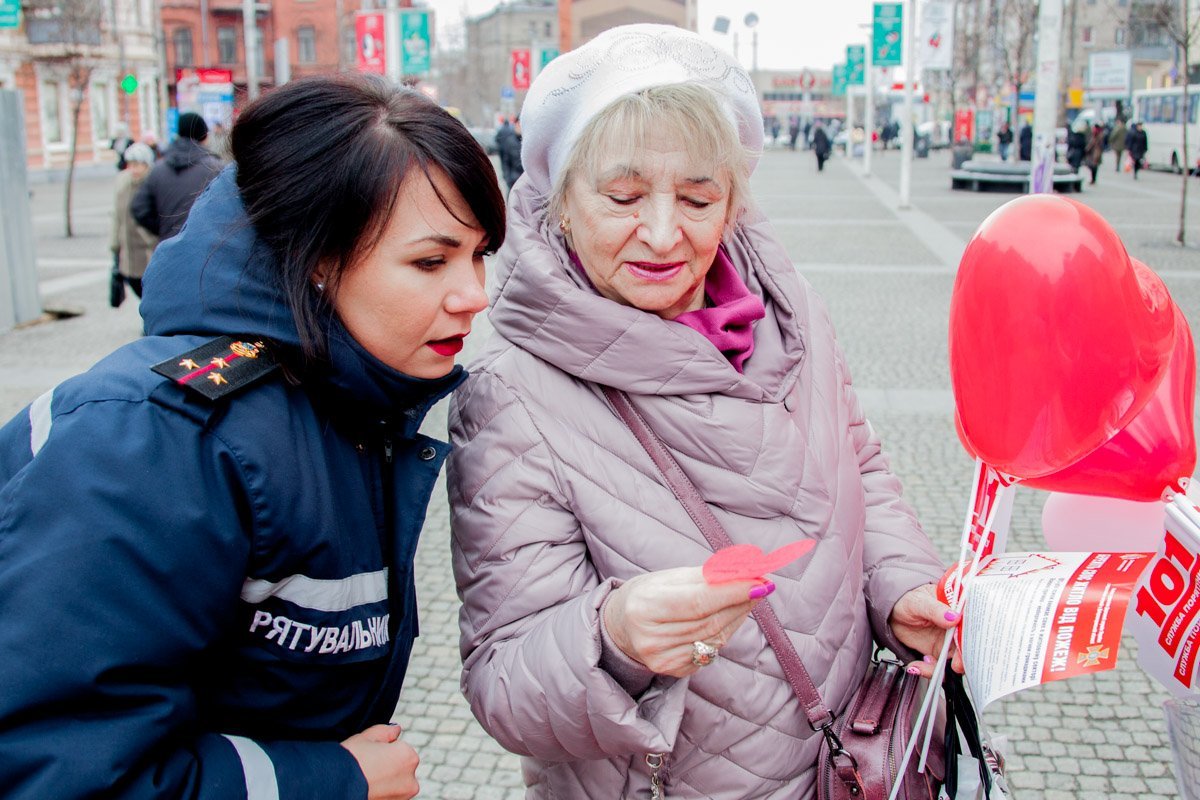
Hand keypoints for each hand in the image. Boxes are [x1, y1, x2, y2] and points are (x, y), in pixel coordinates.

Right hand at [341, 724, 419, 799]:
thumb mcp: (366, 737)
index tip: (370, 754)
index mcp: (409, 757)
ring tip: (367, 779)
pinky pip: (389, 795)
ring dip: (385, 781)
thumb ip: (385, 731)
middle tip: (367, 766)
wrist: (334, 787)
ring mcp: (403, 797)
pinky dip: (381, 792)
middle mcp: (411, 780)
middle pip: (400, 767)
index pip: (400, 748)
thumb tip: (395, 730)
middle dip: (387, 765)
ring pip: (395, 783)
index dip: (383, 749)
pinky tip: (368, 788)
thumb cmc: (349, 762)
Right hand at [603, 567, 770, 677]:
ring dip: (738, 615)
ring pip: (715, 637)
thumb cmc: (650, 593)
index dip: (732, 592)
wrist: (622, 625)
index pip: (698, 601)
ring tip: (749, 597)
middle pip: (710, 621)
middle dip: (741, 602)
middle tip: (762, 584)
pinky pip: (711, 650)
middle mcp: (651, 638)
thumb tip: (747, 571)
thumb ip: (707, 576)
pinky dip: (725, 631)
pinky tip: (727, 617)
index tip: (761, 580)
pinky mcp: (674, 671)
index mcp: (645, 607)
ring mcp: (662, 659)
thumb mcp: (671, 577)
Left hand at [889, 583, 964, 676]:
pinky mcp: (939, 653)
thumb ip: (935, 610)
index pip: (973, 624)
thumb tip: (954, 617)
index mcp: (958, 609)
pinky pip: (939, 667)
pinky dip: (930, 670)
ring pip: (956, 661)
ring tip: (926, 665)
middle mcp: (957, 628)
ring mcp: (949, 642)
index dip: (974, 637)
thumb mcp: (918, 602)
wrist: (893, 613)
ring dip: (943, 668)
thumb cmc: (908, 600)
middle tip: (955, 665)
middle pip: (969, 646)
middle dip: (964, 659)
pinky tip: (918, 666)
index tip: (967, 648)